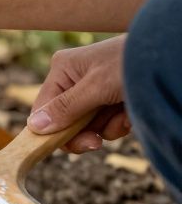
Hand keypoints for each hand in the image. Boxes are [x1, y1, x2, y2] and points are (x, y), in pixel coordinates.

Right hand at [27, 36, 130, 152]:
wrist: (172, 57)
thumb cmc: (132, 64)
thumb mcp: (96, 87)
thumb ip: (66, 108)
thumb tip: (34, 127)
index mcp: (63, 69)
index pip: (44, 108)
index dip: (53, 129)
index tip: (70, 146)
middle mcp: (75, 80)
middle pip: (65, 120)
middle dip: (85, 131)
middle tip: (96, 144)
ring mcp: (95, 91)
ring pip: (88, 125)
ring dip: (107, 127)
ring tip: (123, 116)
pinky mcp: (113, 100)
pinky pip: (106, 123)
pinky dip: (119, 123)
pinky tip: (130, 114)